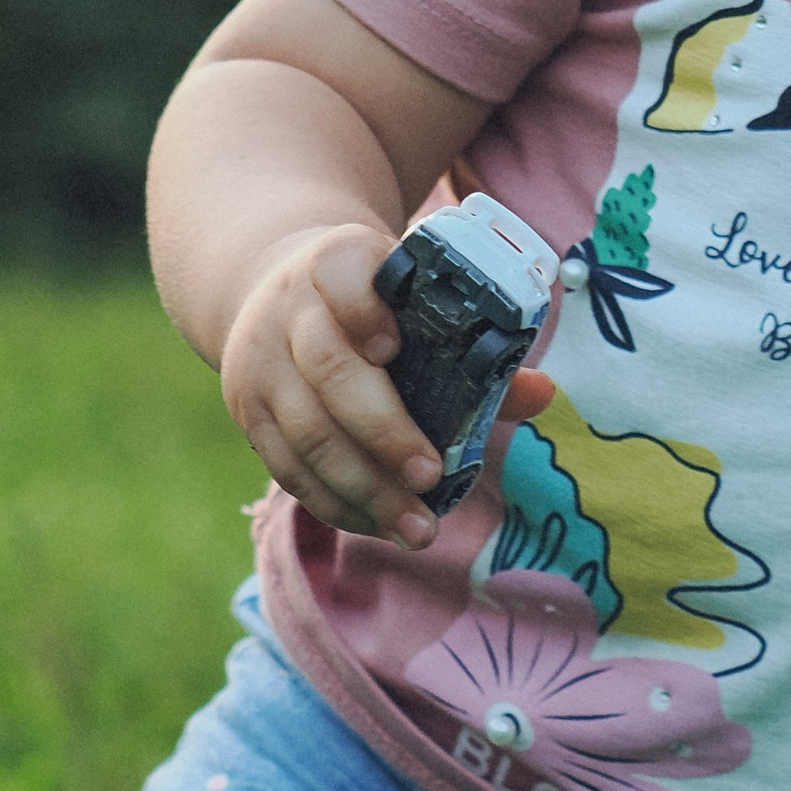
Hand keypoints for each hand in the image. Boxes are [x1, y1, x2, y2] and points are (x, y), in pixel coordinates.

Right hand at [219, 222, 553, 545]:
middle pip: (328, 369)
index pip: (340, 272)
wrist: (273, 287)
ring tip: (418, 528)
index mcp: (335, 262)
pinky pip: (287, 467)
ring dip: (364, 488)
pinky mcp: (248, 414)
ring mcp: (262, 364)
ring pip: (306, 432)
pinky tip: (379, 525)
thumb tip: (542, 394)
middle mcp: (289, 310)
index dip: (364, 309)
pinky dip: (335, 503)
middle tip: (430, 476)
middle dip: (382, 430)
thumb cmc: (369, 302)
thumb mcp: (407, 296)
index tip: (395, 347)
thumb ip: (472, 344)